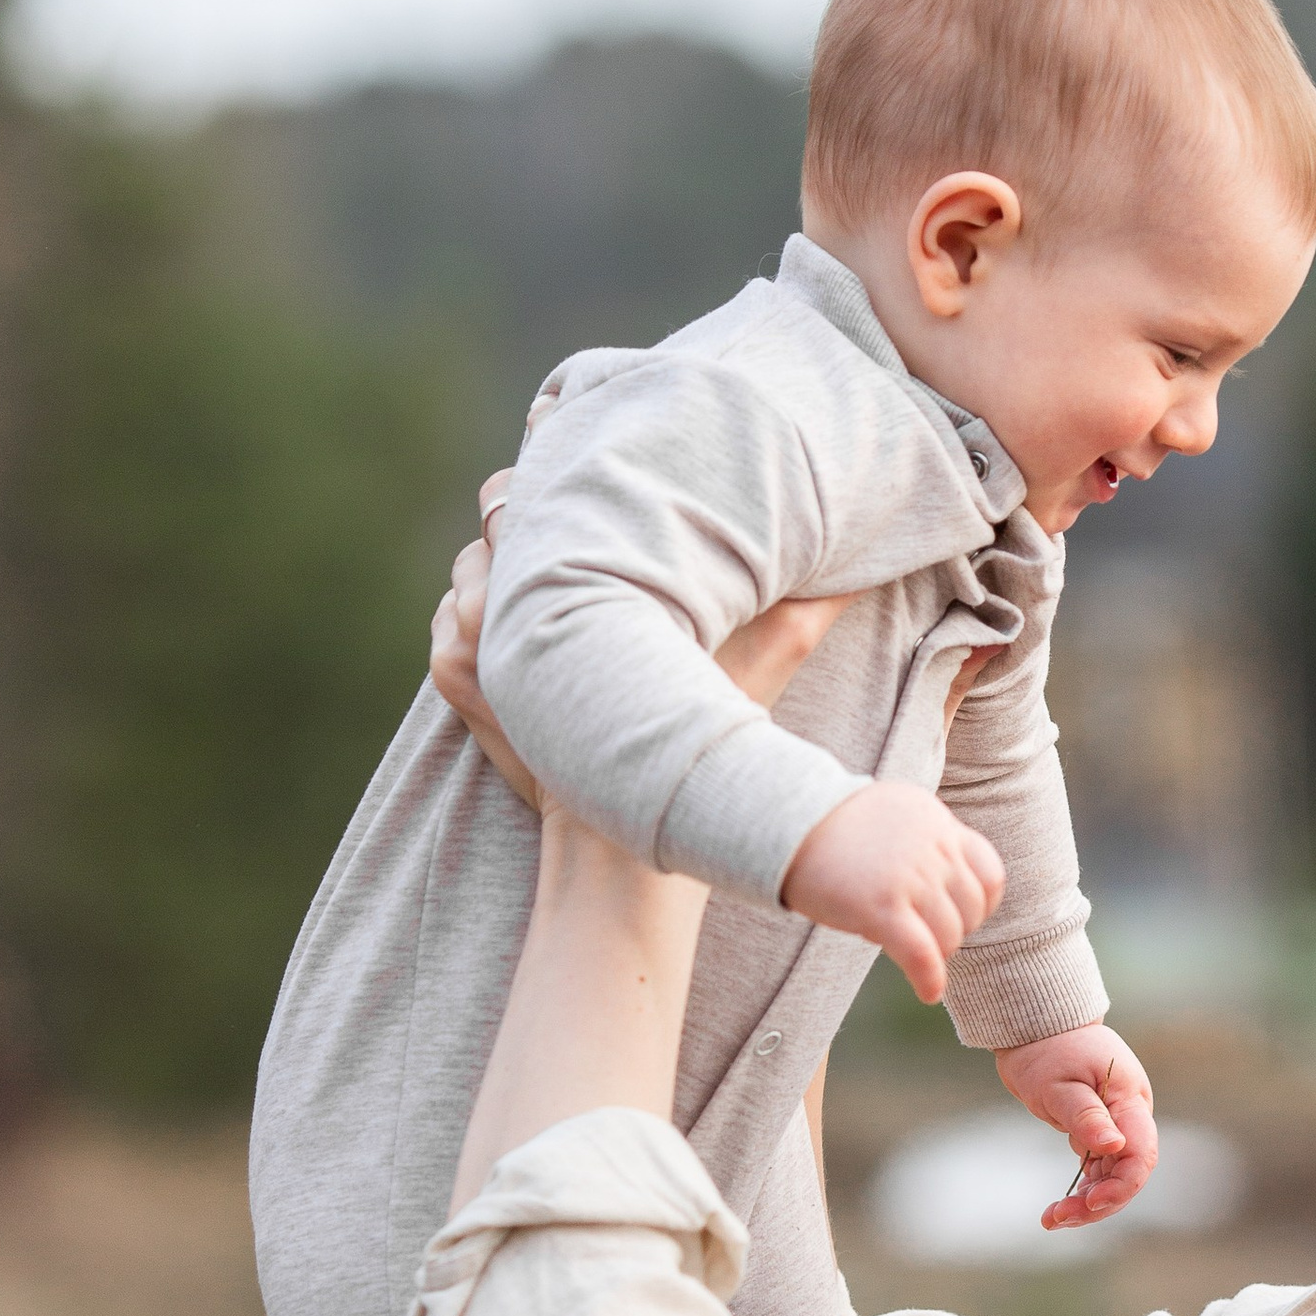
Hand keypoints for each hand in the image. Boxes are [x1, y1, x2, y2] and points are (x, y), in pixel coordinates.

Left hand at [430, 466, 850, 805]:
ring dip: (506, 573)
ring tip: (561, 594)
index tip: (586, 479)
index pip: (521, 487)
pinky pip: (448, 619)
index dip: (557, 474)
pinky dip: (481, 622)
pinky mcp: (450, 678)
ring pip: (471, 565)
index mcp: (566, 578)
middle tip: (581, 539)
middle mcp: (498, 601)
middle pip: (496, 510)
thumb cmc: (694, 747)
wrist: (613, 841)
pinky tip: (531, 640)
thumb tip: (867, 564)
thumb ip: (807, 610)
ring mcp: (464, 642)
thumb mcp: (759, 669)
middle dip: (532, 520)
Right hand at [784, 784, 1005, 1005]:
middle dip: (954, 931)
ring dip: (937, 955)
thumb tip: (941, 885)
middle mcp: (932, 847)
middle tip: (926, 938)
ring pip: (950, 936)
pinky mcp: (881, 907)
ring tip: (914, 957)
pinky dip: (929, 979)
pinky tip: (928, 993)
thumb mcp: (890, 814)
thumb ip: (922, 841)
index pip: (989, 873)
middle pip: (971, 909)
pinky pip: (923, 955)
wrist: (783, 819)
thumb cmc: (827, 823)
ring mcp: (909, 877)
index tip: (961, 917)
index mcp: (937, 822)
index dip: (981, 905)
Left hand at [994, 1026, 1159, 1229]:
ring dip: (1087, 1202)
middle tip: (1058, 1218)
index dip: (1122, 1184)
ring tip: (1052, 1218)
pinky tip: (1060, 1206)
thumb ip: (1087, 1116)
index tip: (1091, 1202)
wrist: (1037, 1028)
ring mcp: (1117, 1124)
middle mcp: (1130, 1116)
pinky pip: (1099, 1169)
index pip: (1140, 1153)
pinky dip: (1083, 1189)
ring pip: (1113, 1176)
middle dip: (1099, 1202)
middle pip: (1128, 1172)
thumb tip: (1114, 1146)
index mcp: (1129, 1101)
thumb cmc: (1046, 1051)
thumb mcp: (1059, 1084)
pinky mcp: (1100, 1130)